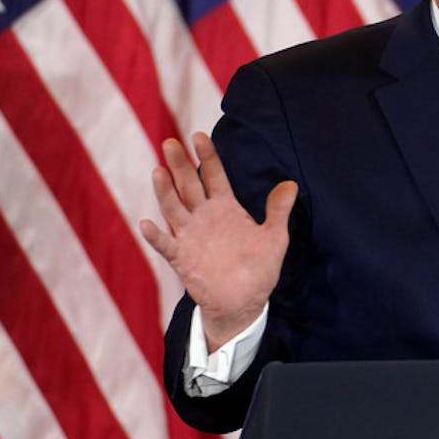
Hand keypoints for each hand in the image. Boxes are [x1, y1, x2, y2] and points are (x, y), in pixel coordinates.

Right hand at [139, 132, 296, 350]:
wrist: (244, 303)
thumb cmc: (259, 269)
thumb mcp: (274, 238)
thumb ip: (278, 211)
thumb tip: (291, 184)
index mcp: (225, 208)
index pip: (213, 175)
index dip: (207, 156)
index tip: (198, 135)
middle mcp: (204, 217)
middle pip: (189, 185)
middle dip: (180, 164)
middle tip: (170, 142)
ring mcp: (191, 236)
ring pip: (173, 208)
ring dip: (165, 191)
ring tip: (158, 171)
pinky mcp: (182, 258)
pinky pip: (166, 245)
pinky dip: (156, 236)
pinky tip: (147, 224)